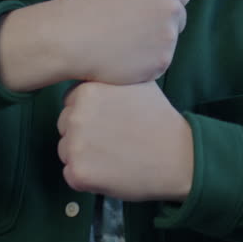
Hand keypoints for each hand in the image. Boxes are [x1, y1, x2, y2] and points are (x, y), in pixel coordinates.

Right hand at [55, 0, 189, 84]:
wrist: (70, 37)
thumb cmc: (91, 5)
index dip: (164, 3)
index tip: (147, 11)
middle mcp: (172, 5)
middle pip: (179, 18)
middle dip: (162, 24)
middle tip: (133, 29)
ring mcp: (169, 35)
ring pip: (169, 42)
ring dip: (153, 44)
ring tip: (123, 43)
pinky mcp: (162, 61)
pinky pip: (159, 62)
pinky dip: (145, 63)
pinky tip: (123, 58)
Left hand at [56, 81, 193, 201]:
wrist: (178, 157)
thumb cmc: (159, 119)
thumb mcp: (137, 82)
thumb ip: (110, 76)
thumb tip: (97, 64)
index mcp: (86, 92)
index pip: (70, 104)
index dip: (90, 115)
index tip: (109, 122)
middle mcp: (76, 116)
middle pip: (65, 128)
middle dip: (83, 135)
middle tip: (113, 140)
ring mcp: (75, 146)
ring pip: (66, 152)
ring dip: (84, 157)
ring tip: (114, 155)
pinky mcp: (79, 173)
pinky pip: (71, 175)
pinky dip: (87, 177)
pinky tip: (111, 170)